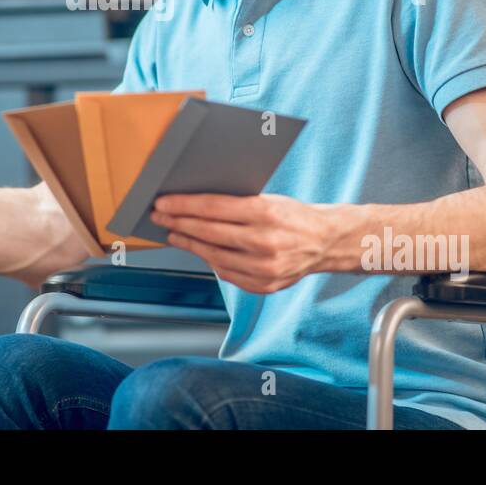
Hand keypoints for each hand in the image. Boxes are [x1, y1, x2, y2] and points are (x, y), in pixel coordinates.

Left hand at [150, 193, 335, 293]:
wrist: (325, 242)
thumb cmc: (293, 215)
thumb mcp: (269, 199)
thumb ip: (236, 204)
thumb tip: (194, 203)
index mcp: (266, 213)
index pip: (213, 208)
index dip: (183, 205)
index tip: (163, 203)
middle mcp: (265, 242)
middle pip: (209, 232)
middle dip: (179, 223)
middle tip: (160, 217)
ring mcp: (265, 267)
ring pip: (214, 256)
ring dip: (189, 244)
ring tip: (175, 234)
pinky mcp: (264, 285)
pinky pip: (227, 273)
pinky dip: (210, 260)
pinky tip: (200, 251)